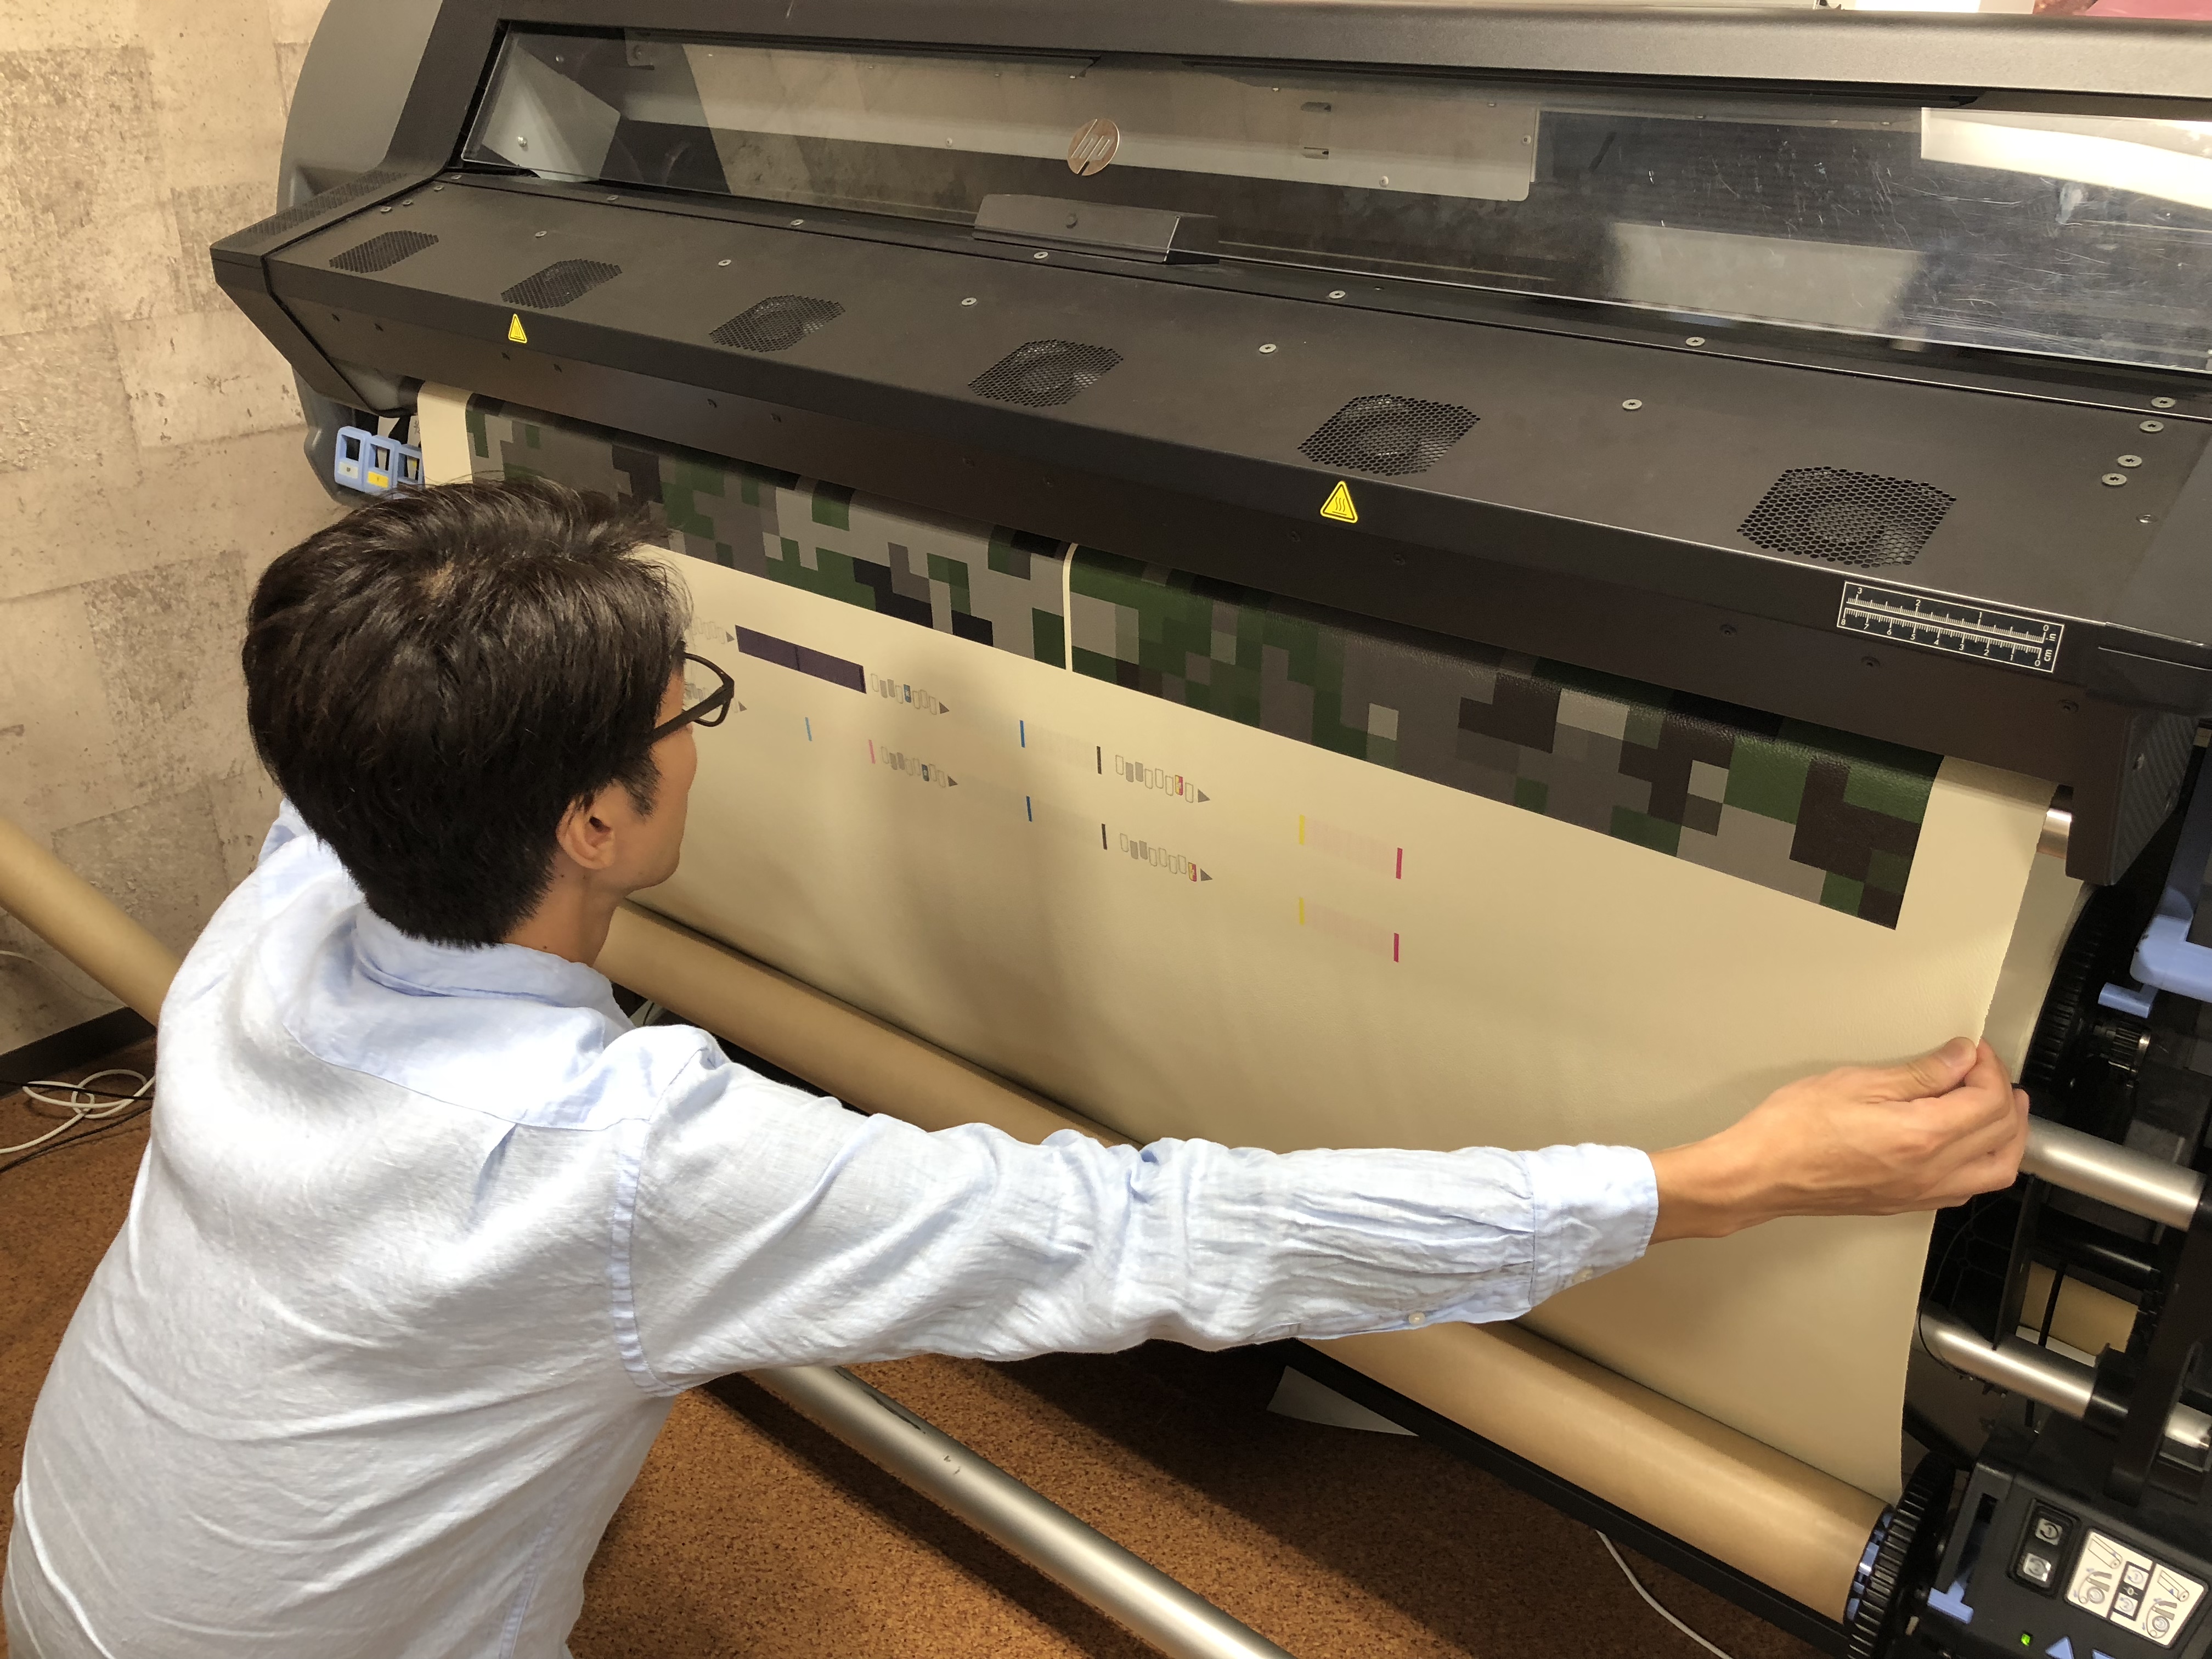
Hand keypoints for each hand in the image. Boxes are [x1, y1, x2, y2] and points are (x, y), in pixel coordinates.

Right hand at [1649, 1038, 2027, 1241]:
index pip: (1989, 1101)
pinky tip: (1967, 1143)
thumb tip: (1960, 1060)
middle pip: (2003, 1136)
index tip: (1971, 1050)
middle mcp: (1932, 1172)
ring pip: (1997, 1171)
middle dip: (2005, 1096)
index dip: (1988, 1068)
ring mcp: (1922, 1194)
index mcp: (1922, 1137)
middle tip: (1985, 1070)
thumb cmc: (1792, 1130)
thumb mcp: (1855, 1082)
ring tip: (1997, 1106)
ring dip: (2007, 1136)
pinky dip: (1984, 1162)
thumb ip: (1919, 1073)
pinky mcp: (1907, 1204)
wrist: (1760, 1174)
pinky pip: (1969, 1188)